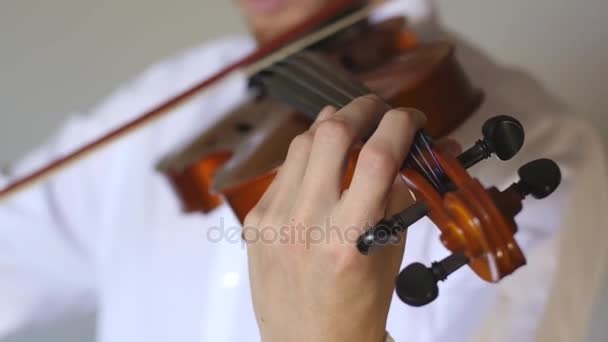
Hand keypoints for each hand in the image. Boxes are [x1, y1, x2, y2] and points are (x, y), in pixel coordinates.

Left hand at [244, 95, 426, 341]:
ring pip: (302, 143)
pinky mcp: (256, 219)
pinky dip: (308, 155)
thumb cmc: (355, 309)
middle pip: (331, 133)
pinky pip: (285, 169)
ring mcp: (273, 219)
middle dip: (361, 109)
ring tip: (351, 126)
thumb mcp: (388, 254)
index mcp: (347, 239)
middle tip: (378, 110)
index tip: (410, 119)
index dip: (399, 124)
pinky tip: (322, 161)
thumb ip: (397, 197)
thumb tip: (415, 152)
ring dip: (331, 125)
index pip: (377, 157)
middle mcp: (305, 224)